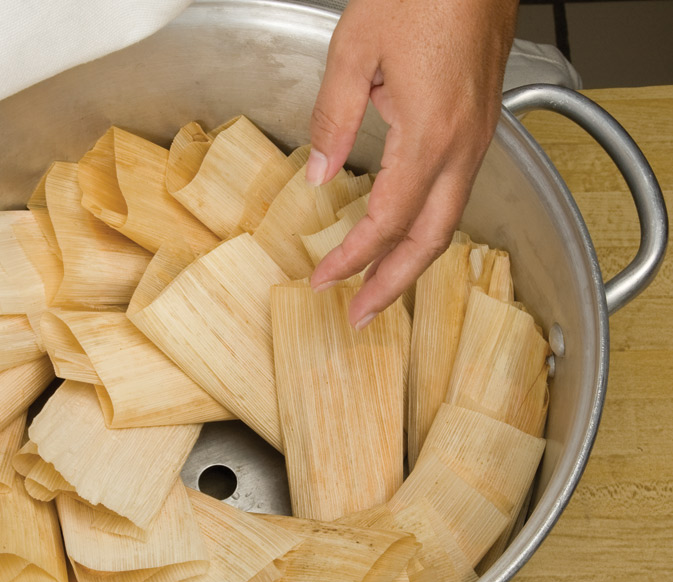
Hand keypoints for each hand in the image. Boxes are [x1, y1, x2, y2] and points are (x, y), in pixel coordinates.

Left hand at [307, 0, 518, 327]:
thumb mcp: (355, 50)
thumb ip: (332, 119)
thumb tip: (319, 176)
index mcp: (430, 134)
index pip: (385, 222)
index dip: (352, 259)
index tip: (323, 281)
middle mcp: (462, 145)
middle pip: (431, 240)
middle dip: (394, 285)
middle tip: (362, 317)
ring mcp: (476, 136)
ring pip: (447, 220)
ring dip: (411, 260)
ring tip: (379, 285)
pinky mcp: (477, 123)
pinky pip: (453, 192)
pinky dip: (425, 225)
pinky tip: (401, 229)